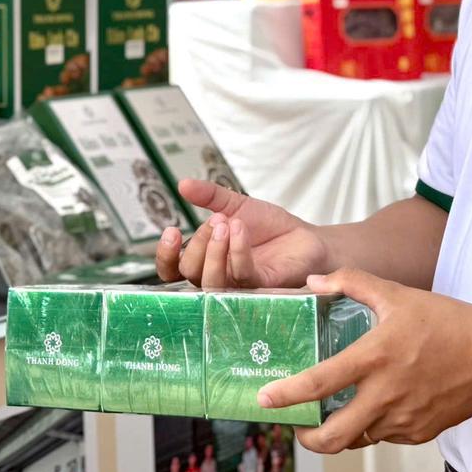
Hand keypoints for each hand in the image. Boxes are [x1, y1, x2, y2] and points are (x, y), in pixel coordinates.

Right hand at [155, 178, 331, 288]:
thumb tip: (182, 184)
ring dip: (213, 251)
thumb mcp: (236, 204)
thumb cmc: (269, 227)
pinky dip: (238, 250)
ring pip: (211, 282)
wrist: (306, 237)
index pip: (173, 269)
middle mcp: (218, 277)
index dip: (166, 255)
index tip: (172, 230)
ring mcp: (238, 286)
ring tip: (225, 223)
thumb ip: (209, 196)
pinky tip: (241, 228)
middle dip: (197, 243)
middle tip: (216, 220)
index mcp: (205, 260)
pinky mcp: (262, 287)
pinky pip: (242, 276)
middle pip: (189, 273)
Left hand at [255, 269, 471, 453]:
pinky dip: (372, 428)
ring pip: (358, 440)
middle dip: (308, 438)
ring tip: (332, 416)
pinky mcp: (419, 433)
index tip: (265, 399)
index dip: (289, 394)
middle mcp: (386, 395)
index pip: (321, 382)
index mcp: (375, 358)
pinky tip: (373, 408)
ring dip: (340, 433)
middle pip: (334, 436)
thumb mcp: (396, 293)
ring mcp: (404, 419)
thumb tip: (314, 282)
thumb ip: (352, 282)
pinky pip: (384, 437)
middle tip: (298, 427)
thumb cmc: (445, 321)